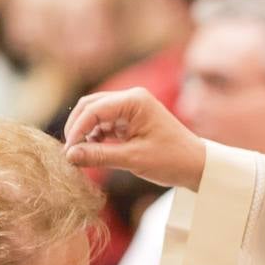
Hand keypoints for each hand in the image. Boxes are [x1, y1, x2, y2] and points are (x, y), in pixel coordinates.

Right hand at [63, 88, 205, 191]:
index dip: (76, 130)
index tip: (68, 152)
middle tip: (69, 153)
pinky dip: (95, 137)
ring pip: (95, 115)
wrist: (196, 165)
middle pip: (90, 106)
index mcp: (135, 101)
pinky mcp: (130, 120)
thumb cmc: (171, 160)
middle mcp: (131, 99)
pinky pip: (104, 124)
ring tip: (80, 156)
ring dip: (85, 133)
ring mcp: (131, 108)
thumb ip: (100, 156)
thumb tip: (69, 156)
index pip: (94, 109)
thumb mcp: (133, 160)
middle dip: (77, 128)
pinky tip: (92, 153)